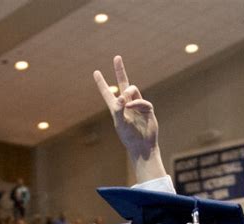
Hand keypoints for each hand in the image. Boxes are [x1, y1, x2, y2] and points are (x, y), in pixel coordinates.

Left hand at [94, 55, 165, 181]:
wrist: (142, 146)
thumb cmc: (129, 137)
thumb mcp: (119, 123)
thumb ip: (118, 109)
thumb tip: (121, 96)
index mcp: (116, 109)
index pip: (107, 93)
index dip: (101, 83)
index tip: (96, 72)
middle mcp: (126, 105)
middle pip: (123, 84)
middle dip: (120, 70)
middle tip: (116, 57)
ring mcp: (137, 106)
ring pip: (132, 89)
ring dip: (128, 93)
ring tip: (126, 104)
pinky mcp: (147, 109)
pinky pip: (142, 100)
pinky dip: (136, 103)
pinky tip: (132, 107)